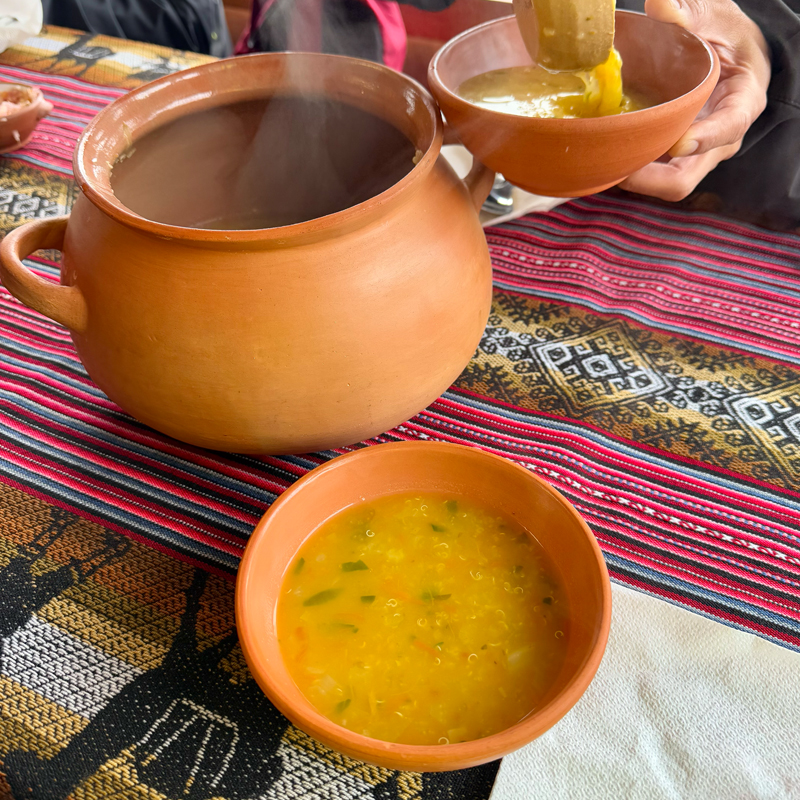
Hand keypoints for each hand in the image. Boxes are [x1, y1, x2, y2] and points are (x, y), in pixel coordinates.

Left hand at [619, 0, 770, 201]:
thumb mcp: (715, 17)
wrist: (731, 54)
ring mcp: (693, 154)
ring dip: (634, 179)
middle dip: (651, 178)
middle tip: (619, 165)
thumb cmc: (727, 37)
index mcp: (742, 102)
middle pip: (686, 177)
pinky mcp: (671, 157)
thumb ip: (690, 13)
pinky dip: (628, 170)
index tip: (679, 142)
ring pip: (665, 183)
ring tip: (603, 162)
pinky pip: (650, 175)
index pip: (729, 128)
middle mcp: (718, 140)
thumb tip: (660, 4)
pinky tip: (603, 155)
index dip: (705, 139)